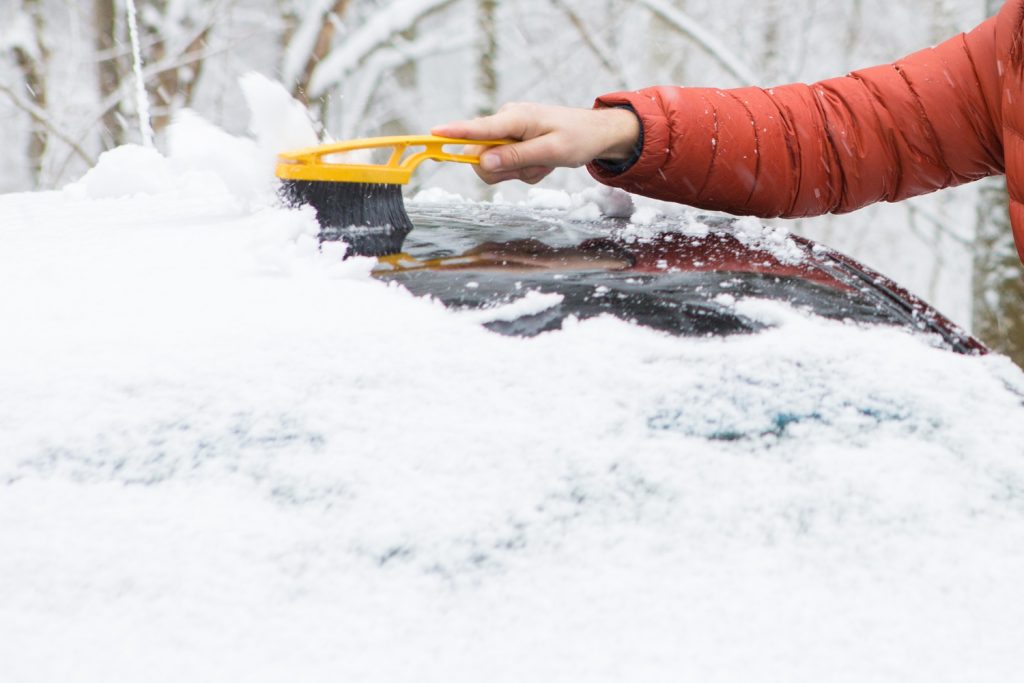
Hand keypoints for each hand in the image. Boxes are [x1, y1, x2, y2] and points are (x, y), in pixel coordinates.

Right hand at [431, 102, 639, 184]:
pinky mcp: (512, 143)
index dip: (452, 134)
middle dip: (507, 170)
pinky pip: (507, 167)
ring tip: (542, 161)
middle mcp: (505, 122)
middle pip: (482, 158)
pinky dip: (525, 170)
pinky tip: (542, 161)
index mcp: (513, 118)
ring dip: (519, 171)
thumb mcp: (550, 152)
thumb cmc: (576, 138)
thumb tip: (483, 163)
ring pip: (495, 166)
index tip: (430, 135)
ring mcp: (507, 133)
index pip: (476, 128)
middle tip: (535, 166)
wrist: (594, 133)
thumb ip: (515, 157)